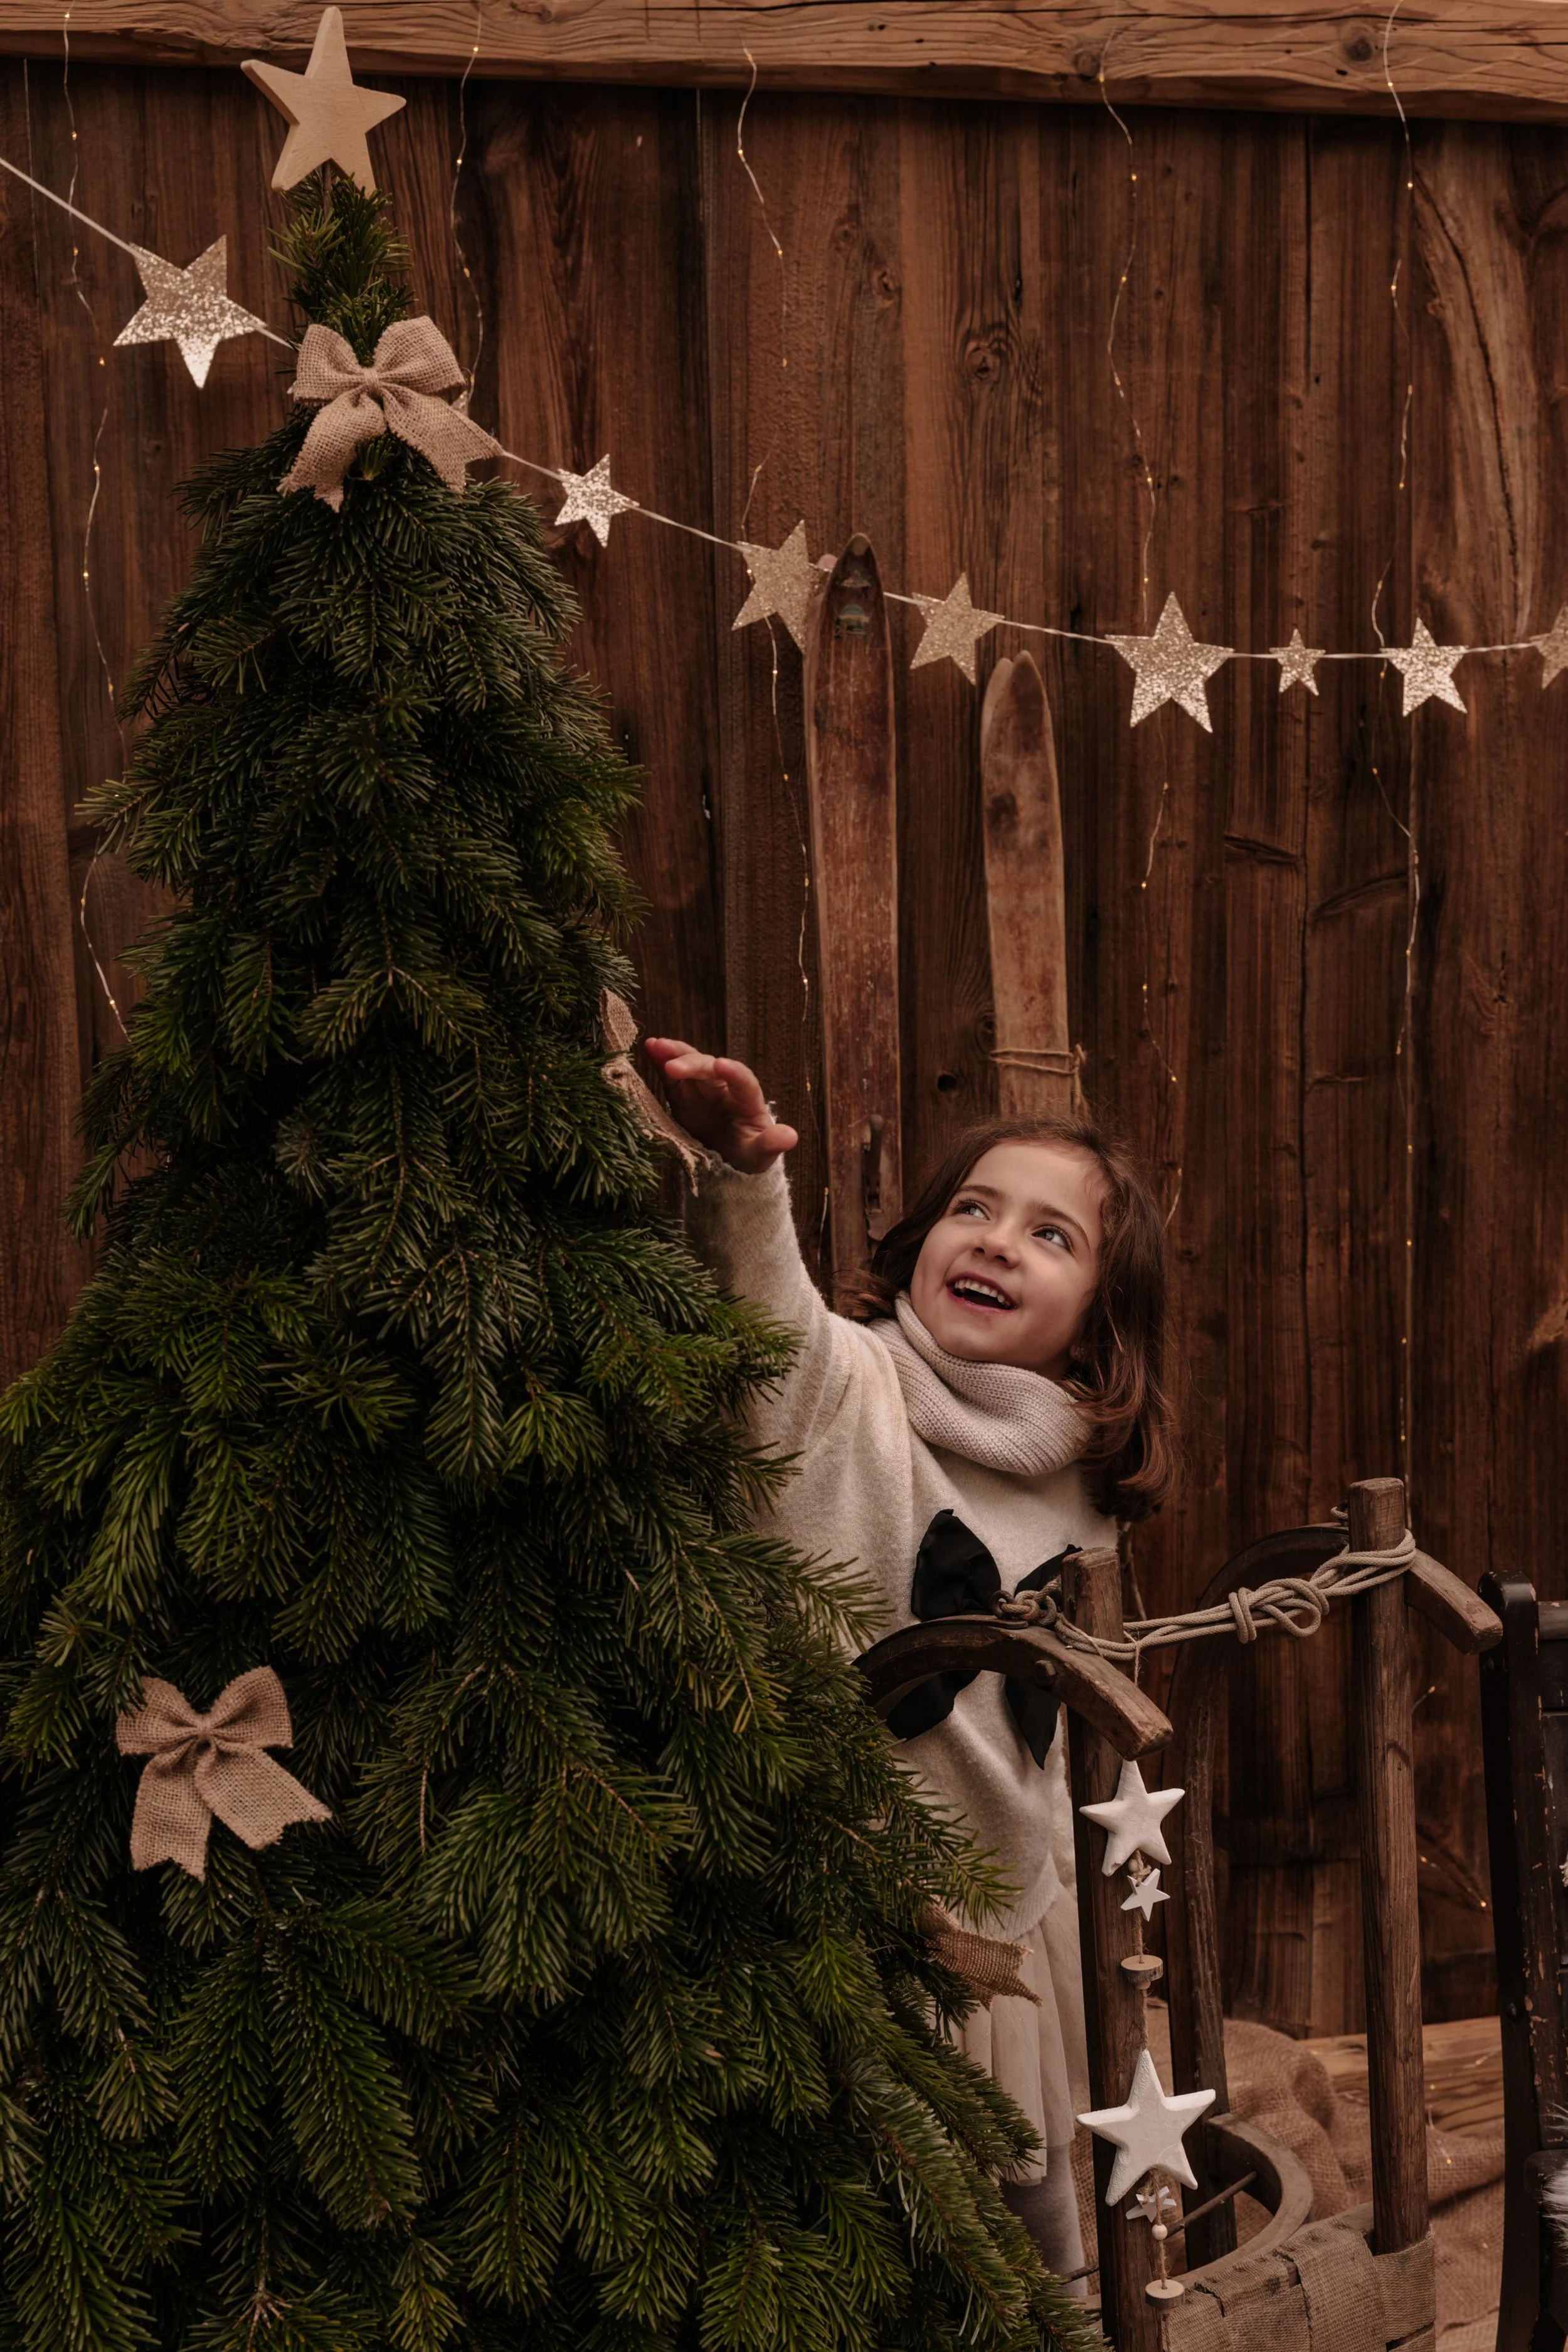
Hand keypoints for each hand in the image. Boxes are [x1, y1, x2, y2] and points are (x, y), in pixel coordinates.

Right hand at [644, 1040, 798, 1173]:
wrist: (730, 1162)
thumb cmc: (750, 1155)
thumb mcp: (762, 1155)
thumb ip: (771, 1144)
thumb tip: (791, 1137)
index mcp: (748, 1101)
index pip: (744, 1082)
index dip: (733, 1072)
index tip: (721, 1065)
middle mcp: (726, 1089)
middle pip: (710, 1070)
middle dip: (693, 1066)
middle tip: (673, 1067)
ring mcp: (704, 1090)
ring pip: (691, 1066)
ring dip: (674, 1054)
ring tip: (655, 1045)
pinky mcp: (685, 1096)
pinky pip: (673, 1077)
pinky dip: (662, 1062)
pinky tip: (649, 1048)